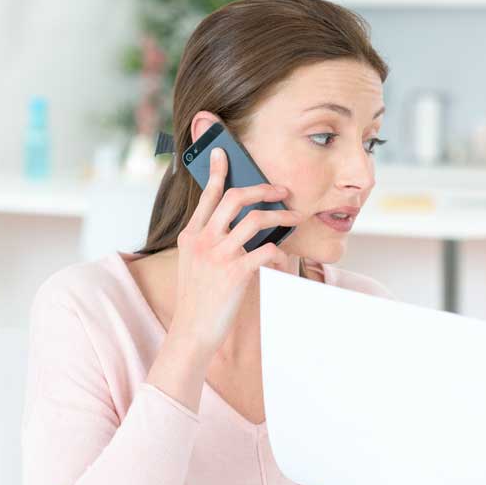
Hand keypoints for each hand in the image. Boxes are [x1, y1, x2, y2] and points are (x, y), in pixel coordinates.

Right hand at [169, 147, 300, 356]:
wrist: (192, 331)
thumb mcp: (192, 263)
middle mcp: (202, 241)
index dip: (217, 171)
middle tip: (281, 190)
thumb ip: (206, 240)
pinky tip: (283, 258)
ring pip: (255, 220)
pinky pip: (267, 251)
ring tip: (294, 219)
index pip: (207, 196)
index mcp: (191, 235)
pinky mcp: (236, 273)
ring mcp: (218, 256)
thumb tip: (235, 222)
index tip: (224, 152)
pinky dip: (280, 251)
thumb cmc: (198, 298)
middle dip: (262, 189)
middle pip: (235, 198)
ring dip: (281, 217)